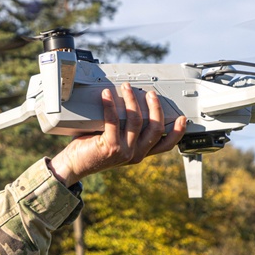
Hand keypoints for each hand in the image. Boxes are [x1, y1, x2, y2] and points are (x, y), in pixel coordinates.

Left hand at [47, 83, 186, 186]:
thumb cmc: (90, 152)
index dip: (176, 132)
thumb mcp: (114, 141)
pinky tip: (106, 96)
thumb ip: (125, 130)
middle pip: (154, 129)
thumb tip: (130, 105)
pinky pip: (113, 120)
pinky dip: (110, 105)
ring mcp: (123, 152)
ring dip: (132, 100)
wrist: (73, 166)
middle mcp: (134, 154)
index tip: (182, 118)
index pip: (164, 145)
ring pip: (136, 121)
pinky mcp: (110, 147)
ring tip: (127, 88)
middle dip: (155, 108)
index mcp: (138, 154)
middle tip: (149, 94)